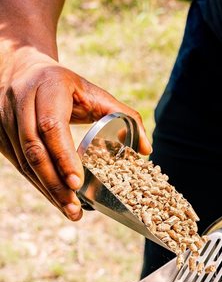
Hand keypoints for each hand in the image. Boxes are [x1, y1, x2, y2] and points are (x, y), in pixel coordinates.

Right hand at [0, 50, 151, 219]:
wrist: (21, 70)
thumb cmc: (66, 86)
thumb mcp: (96, 93)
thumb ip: (125, 117)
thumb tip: (146, 150)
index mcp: (49, 88)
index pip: (52, 126)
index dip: (63, 156)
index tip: (78, 183)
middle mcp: (22, 102)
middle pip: (35, 149)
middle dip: (55, 183)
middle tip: (75, 208)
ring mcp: (6, 120)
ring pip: (24, 162)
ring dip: (47, 190)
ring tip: (70, 211)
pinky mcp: (1, 135)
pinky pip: (19, 165)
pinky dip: (38, 185)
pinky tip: (56, 200)